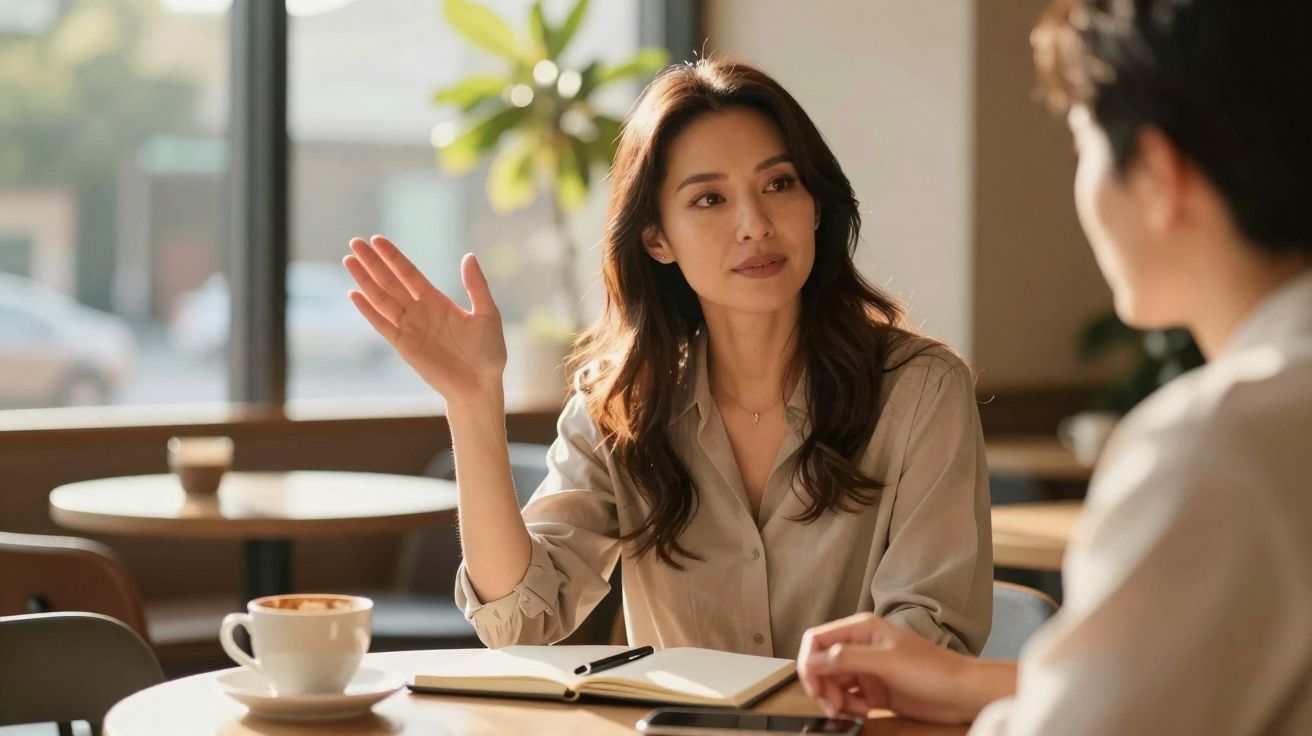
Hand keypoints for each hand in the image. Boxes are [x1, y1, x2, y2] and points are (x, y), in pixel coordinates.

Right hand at [343, 235, 506, 404]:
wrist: (480, 386)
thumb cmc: (488, 352)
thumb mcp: (487, 314)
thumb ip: (476, 286)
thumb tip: (468, 256)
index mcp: (437, 301)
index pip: (409, 273)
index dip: (393, 257)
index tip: (377, 239)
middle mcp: (419, 312)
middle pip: (390, 281)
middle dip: (372, 262)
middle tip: (354, 242)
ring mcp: (409, 328)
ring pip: (382, 299)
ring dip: (365, 280)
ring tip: (349, 260)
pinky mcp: (404, 346)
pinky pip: (382, 325)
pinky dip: (368, 310)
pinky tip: (354, 294)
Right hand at [797, 613, 992, 724]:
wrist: (962, 693)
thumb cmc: (933, 670)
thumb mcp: (887, 661)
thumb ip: (847, 658)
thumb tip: (813, 660)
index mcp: (862, 629)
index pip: (817, 639)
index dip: (809, 662)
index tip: (814, 687)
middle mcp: (860, 647)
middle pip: (821, 664)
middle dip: (823, 687)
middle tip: (833, 706)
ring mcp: (867, 669)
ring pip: (832, 684)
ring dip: (836, 700)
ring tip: (854, 711)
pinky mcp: (874, 690)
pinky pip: (847, 698)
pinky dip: (849, 708)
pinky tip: (864, 711)